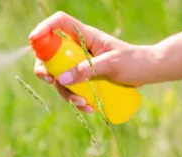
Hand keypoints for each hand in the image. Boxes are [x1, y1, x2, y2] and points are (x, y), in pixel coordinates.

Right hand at [29, 12, 158, 112]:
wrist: (149, 72)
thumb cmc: (135, 62)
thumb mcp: (112, 64)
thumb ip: (87, 69)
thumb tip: (60, 79)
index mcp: (85, 36)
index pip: (59, 23)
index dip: (44, 28)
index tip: (33, 40)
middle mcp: (78, 49)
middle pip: (50, 55)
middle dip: (46, 70)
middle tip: (50, 82)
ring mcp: (80, 64)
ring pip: (59, 77)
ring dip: (66, 93)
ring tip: (83, 104)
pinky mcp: (84, 78)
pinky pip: (71, 89)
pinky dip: (76, 100)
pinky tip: (89, 108)